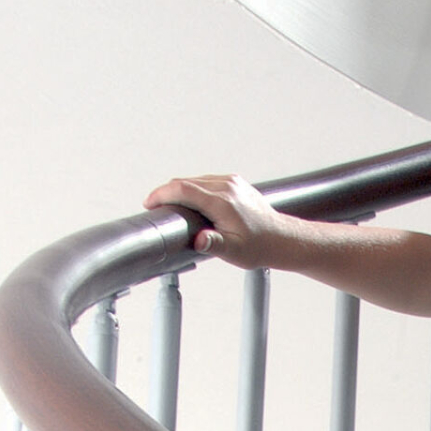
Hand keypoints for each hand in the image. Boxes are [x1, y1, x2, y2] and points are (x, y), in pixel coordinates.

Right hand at [143, 174, 295, 268]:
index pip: (183, 189)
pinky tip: (191, 202)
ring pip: (196, 180)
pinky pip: (207, 181)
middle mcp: (227, 186)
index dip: (161, 194)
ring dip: (180, 190)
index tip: (150, 203)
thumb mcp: (234, 251)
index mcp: (223, 201)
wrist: (280, 238)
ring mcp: (232, 182)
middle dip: (167, 193)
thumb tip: (198, 240)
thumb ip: (214, 244)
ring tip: (171, 206)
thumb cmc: (258, 246)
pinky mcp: (235, 183)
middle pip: (186, 182)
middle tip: (155, 207)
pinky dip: (194, 189)